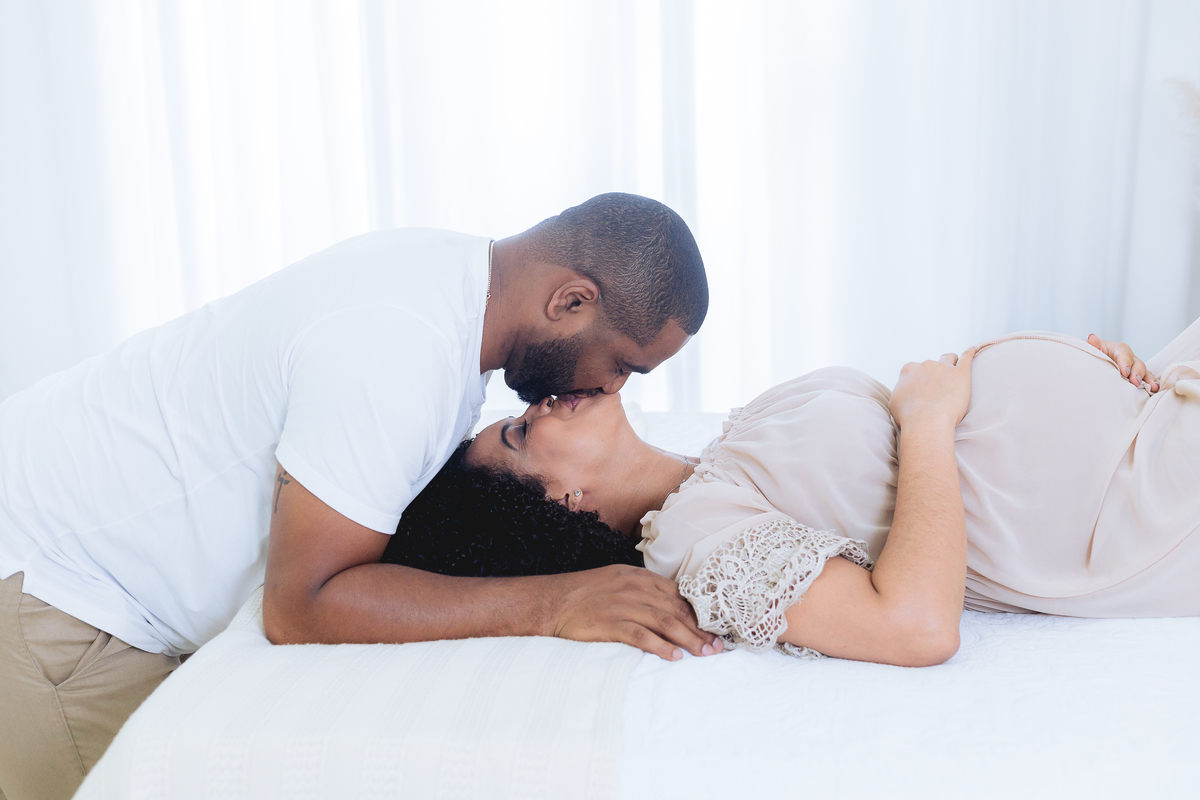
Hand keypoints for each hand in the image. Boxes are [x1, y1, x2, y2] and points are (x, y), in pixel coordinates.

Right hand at [547, 564, 723, 660]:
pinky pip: (642, 636)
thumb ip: (643, 589)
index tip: (715, 629)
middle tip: (717, 647)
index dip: (699, 613)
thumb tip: (671, 605)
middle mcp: (635, 589)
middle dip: (700, 630)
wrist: (552, 601)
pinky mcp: (611, 623)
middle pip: (677, 610)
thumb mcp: (618, 580)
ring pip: (665, 623)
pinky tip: (674, 657)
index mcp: (639, 577)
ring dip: (688, 640)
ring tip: (704, 654)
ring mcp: (623, 606)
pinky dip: (660, 647)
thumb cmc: (585, 593)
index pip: (679, 595)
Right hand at [889, 348, 975, 430]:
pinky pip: (966, 357)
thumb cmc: (909, 418)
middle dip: (934, 374)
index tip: (922, 387)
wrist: (926, 423)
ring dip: (951, 362)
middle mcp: (925, 365)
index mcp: (908, 370)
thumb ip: (901, 392)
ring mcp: (943, 367)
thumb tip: (904, 393)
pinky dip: (969, 353)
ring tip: (954, 370)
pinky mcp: (960, 373)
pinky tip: (972, 350)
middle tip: (938, 388)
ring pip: (949, 358)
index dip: (919, 378)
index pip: (914, 368)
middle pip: (932, 364)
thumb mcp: (895, 403)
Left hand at [1087, 334, 1158, 391]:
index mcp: (1119, 349)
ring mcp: (1135, 367)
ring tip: (1152, 387)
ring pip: (1144, 372)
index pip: (1124, 355)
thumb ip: (1093, 345)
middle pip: (1137, 363)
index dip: (1125, 363)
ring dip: (1148, 379)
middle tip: (1134, 382)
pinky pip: (1147, 379)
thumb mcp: (1094, 349)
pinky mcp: (1137, 376)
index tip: (1124, 372)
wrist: (1097, 361)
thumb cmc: (1096, 354)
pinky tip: (1154, 390)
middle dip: (1137, 373)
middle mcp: (1130, 357)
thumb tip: (1091, 338)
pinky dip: (1151, 384)